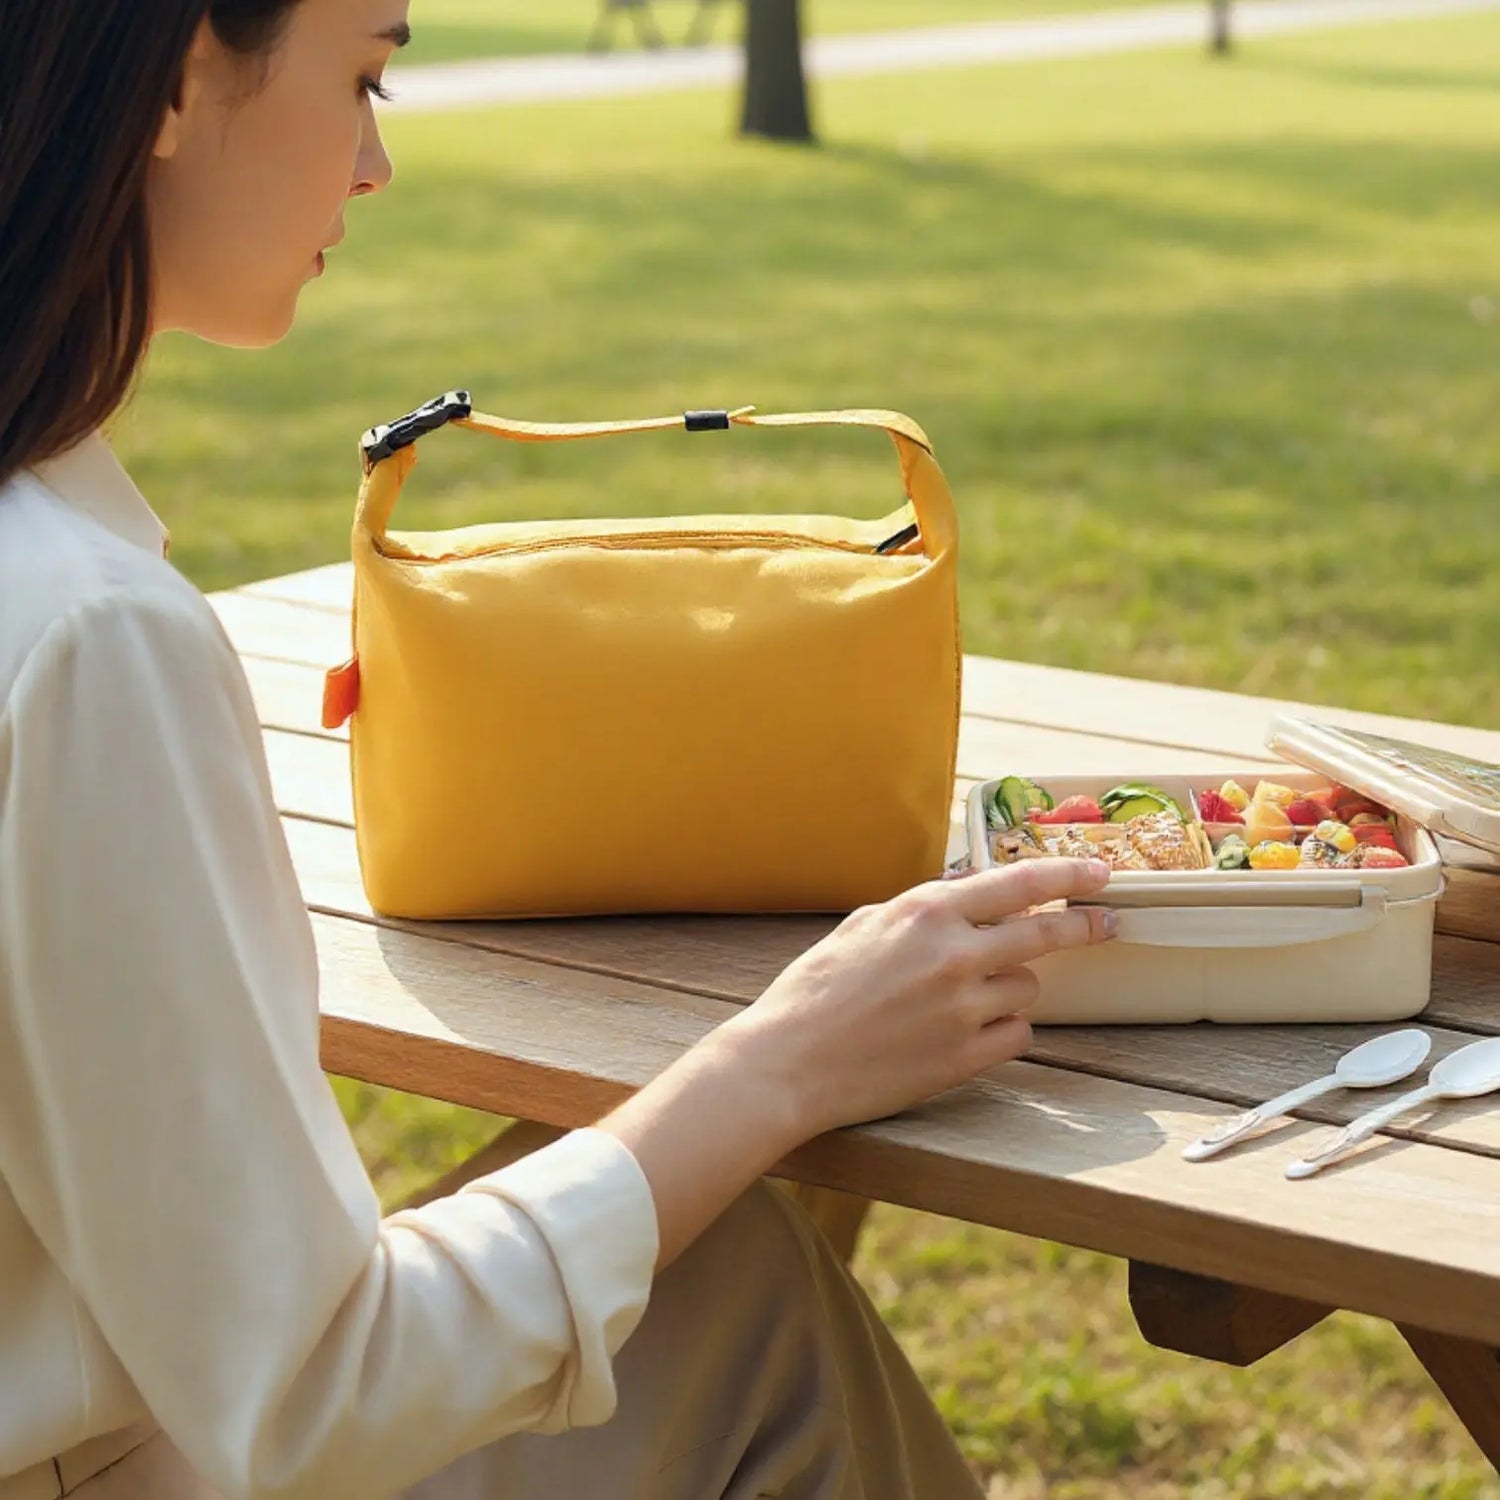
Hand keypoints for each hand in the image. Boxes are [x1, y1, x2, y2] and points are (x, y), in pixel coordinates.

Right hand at [726, 858, 1116, 1139]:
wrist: (788, 1062)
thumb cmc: (815, 990)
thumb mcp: (863, 925)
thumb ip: (921, 908)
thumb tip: (965, 893)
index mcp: (925, 913)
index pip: (1018, 882)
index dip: (1068, 872)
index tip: (1099, 872)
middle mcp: (953, 955)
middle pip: (1046, 932)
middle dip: (1083, 925)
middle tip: (1104, 924)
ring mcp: (963, 1008)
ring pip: (1029, 989)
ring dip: (1011, 989)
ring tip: (966, 999)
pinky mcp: (965, 1057)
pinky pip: (1017, 1034)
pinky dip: (1003, 1030)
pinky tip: (968, 1032)